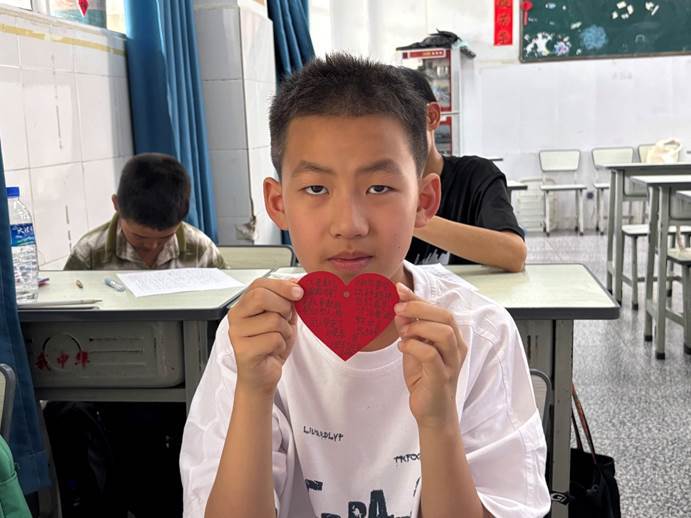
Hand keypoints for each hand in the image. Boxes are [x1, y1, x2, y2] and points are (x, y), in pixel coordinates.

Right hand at [228, 278, 303, 395]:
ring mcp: (237, 333)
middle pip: (261, 297)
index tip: (299, 293)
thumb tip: (296, 282)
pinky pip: (273, 339)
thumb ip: (287, 300)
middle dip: (283, 307)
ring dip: (285, 331)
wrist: (262, 376)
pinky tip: (273, 351)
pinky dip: (281, 345)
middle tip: (286, 320)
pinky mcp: (243, 350)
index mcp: (243, 305)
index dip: (282, 286)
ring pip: (273, 319)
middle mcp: (235, 316)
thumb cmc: (271, 346)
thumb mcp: (283, 318)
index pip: (259, 284)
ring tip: (278, 340)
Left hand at [394, 283, 466, 428]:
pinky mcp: (441, 377)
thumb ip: (409, 330)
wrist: (432, 414)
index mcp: (452, 338)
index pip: (439, 310)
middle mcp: (456, 348)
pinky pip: (431, 354)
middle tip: (398, 307)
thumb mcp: (413, 350)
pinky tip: (403, 347)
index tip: (399, 290)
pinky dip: (414, 346)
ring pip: (444, 332)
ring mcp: (451, 363)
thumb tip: (399, 310)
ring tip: (403, 333)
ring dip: (419, 327)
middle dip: (419, 308)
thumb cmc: (425, 380)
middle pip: (445, 316)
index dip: (419, 298)